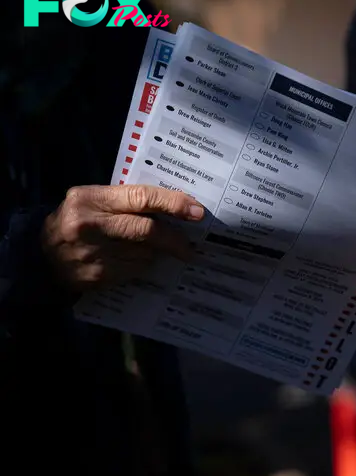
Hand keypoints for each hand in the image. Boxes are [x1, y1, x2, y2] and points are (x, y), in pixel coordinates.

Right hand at [42, 185, 204, 290]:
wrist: (38, 257)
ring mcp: (93, 254)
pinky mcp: (97, 277)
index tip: (197, 211)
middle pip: (147, 230)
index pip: (141, 198)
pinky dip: (143, 264)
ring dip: (158, 252)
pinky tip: (139, 260)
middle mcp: (91, 225)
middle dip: (175, 237)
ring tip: (160, 249)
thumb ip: (125, 200)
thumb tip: (172, 207)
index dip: (173, 203)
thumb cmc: (75, 221)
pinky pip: (135, 270)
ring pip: (145, 253)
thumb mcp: (90, 200)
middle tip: (191, 244)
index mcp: (90, 199)